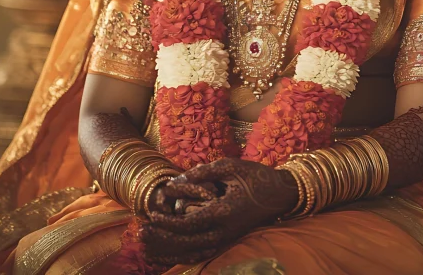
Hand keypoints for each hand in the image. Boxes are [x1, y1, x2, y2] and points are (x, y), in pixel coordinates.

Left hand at [139, 158, 298, 265]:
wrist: (280, 193)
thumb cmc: (256, 176)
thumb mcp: (231, 166)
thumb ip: (202, 172)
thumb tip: (175, 181)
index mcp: (224, 211)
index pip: (189, 224)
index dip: (168, 222)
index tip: (152, 215)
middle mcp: (224, 231)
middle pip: (187, 243)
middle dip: (162, 240)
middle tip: (142, 232)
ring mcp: (226, 239)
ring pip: (193, 253)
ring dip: (169, 251)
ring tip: (148, 246)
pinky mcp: (227, 241)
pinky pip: (201, 254)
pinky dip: (182, 256)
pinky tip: (168, 253)